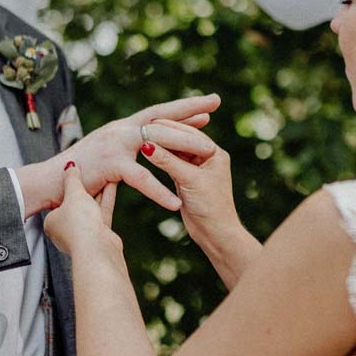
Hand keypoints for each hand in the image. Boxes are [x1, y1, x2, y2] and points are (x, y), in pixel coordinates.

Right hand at [18, 93, 220, 215]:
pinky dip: (159, 191)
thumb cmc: (80, 171)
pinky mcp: (110, 164)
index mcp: (122, 128)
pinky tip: (176, 203)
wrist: (49, 181)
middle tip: (215, 104)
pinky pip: (141, 178)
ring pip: (158, 142)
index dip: (183, 108)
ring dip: (185, 147)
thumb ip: (128, 149)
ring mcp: (115, 144)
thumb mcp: (108, 154)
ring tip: (211, 153)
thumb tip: (146, 146)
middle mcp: (120, 130)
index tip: (208, 105)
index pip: (157, 113)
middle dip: (190, 110)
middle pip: (161, 117)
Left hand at [43, 164, 118, 258]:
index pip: (59, 199)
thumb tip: (70, 166)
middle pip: (76, 204)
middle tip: (93, 171)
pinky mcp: (99, 235)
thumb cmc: (79, 225)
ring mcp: (83, 234)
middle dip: (86, 188)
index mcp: (51, 222)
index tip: (78, 172)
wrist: (96, 248)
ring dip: (98, 192)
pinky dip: (106, 199)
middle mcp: (66, 230)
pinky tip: (112, 185)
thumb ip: (72, 179)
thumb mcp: (73, 194)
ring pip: (91, 208)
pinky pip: (102, 212)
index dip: (69, 185)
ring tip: (106, 174)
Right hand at [139, 119, 240, 247]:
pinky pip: (171, 163)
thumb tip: (146, 145)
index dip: (169, 127)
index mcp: (214, 153)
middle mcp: (206, 157)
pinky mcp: (186, 179)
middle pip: (181, 140)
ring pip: (175, 152)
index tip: (149, 122)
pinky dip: (159, 159)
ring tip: (139, 139)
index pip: (189, 134)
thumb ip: (169, 162)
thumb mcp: (189, 181)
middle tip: (141, 127)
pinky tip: (144, 154)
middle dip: (163, 134)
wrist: (215, 233)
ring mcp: (196, 168)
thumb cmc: (209, 207)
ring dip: (160, 146)